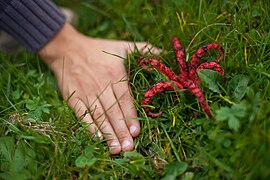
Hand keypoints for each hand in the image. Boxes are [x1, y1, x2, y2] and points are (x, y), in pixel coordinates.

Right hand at [39, 23, 154, 153]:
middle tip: (129, 148)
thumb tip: (162, 52)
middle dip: (121, 131)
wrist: (67, 48)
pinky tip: (97, 139)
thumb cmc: (97, 49)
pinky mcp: (73, 98)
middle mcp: (101, 85)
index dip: (130, 117)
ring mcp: (86, 93)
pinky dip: (89, 127)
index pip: (125, 100)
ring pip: (99, 116)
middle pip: (113, 112)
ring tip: (116, 149)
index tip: (136, 132)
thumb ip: (142, 48)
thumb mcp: (121, 46)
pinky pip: (82, 114)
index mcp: (115, 75)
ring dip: (107, 133)